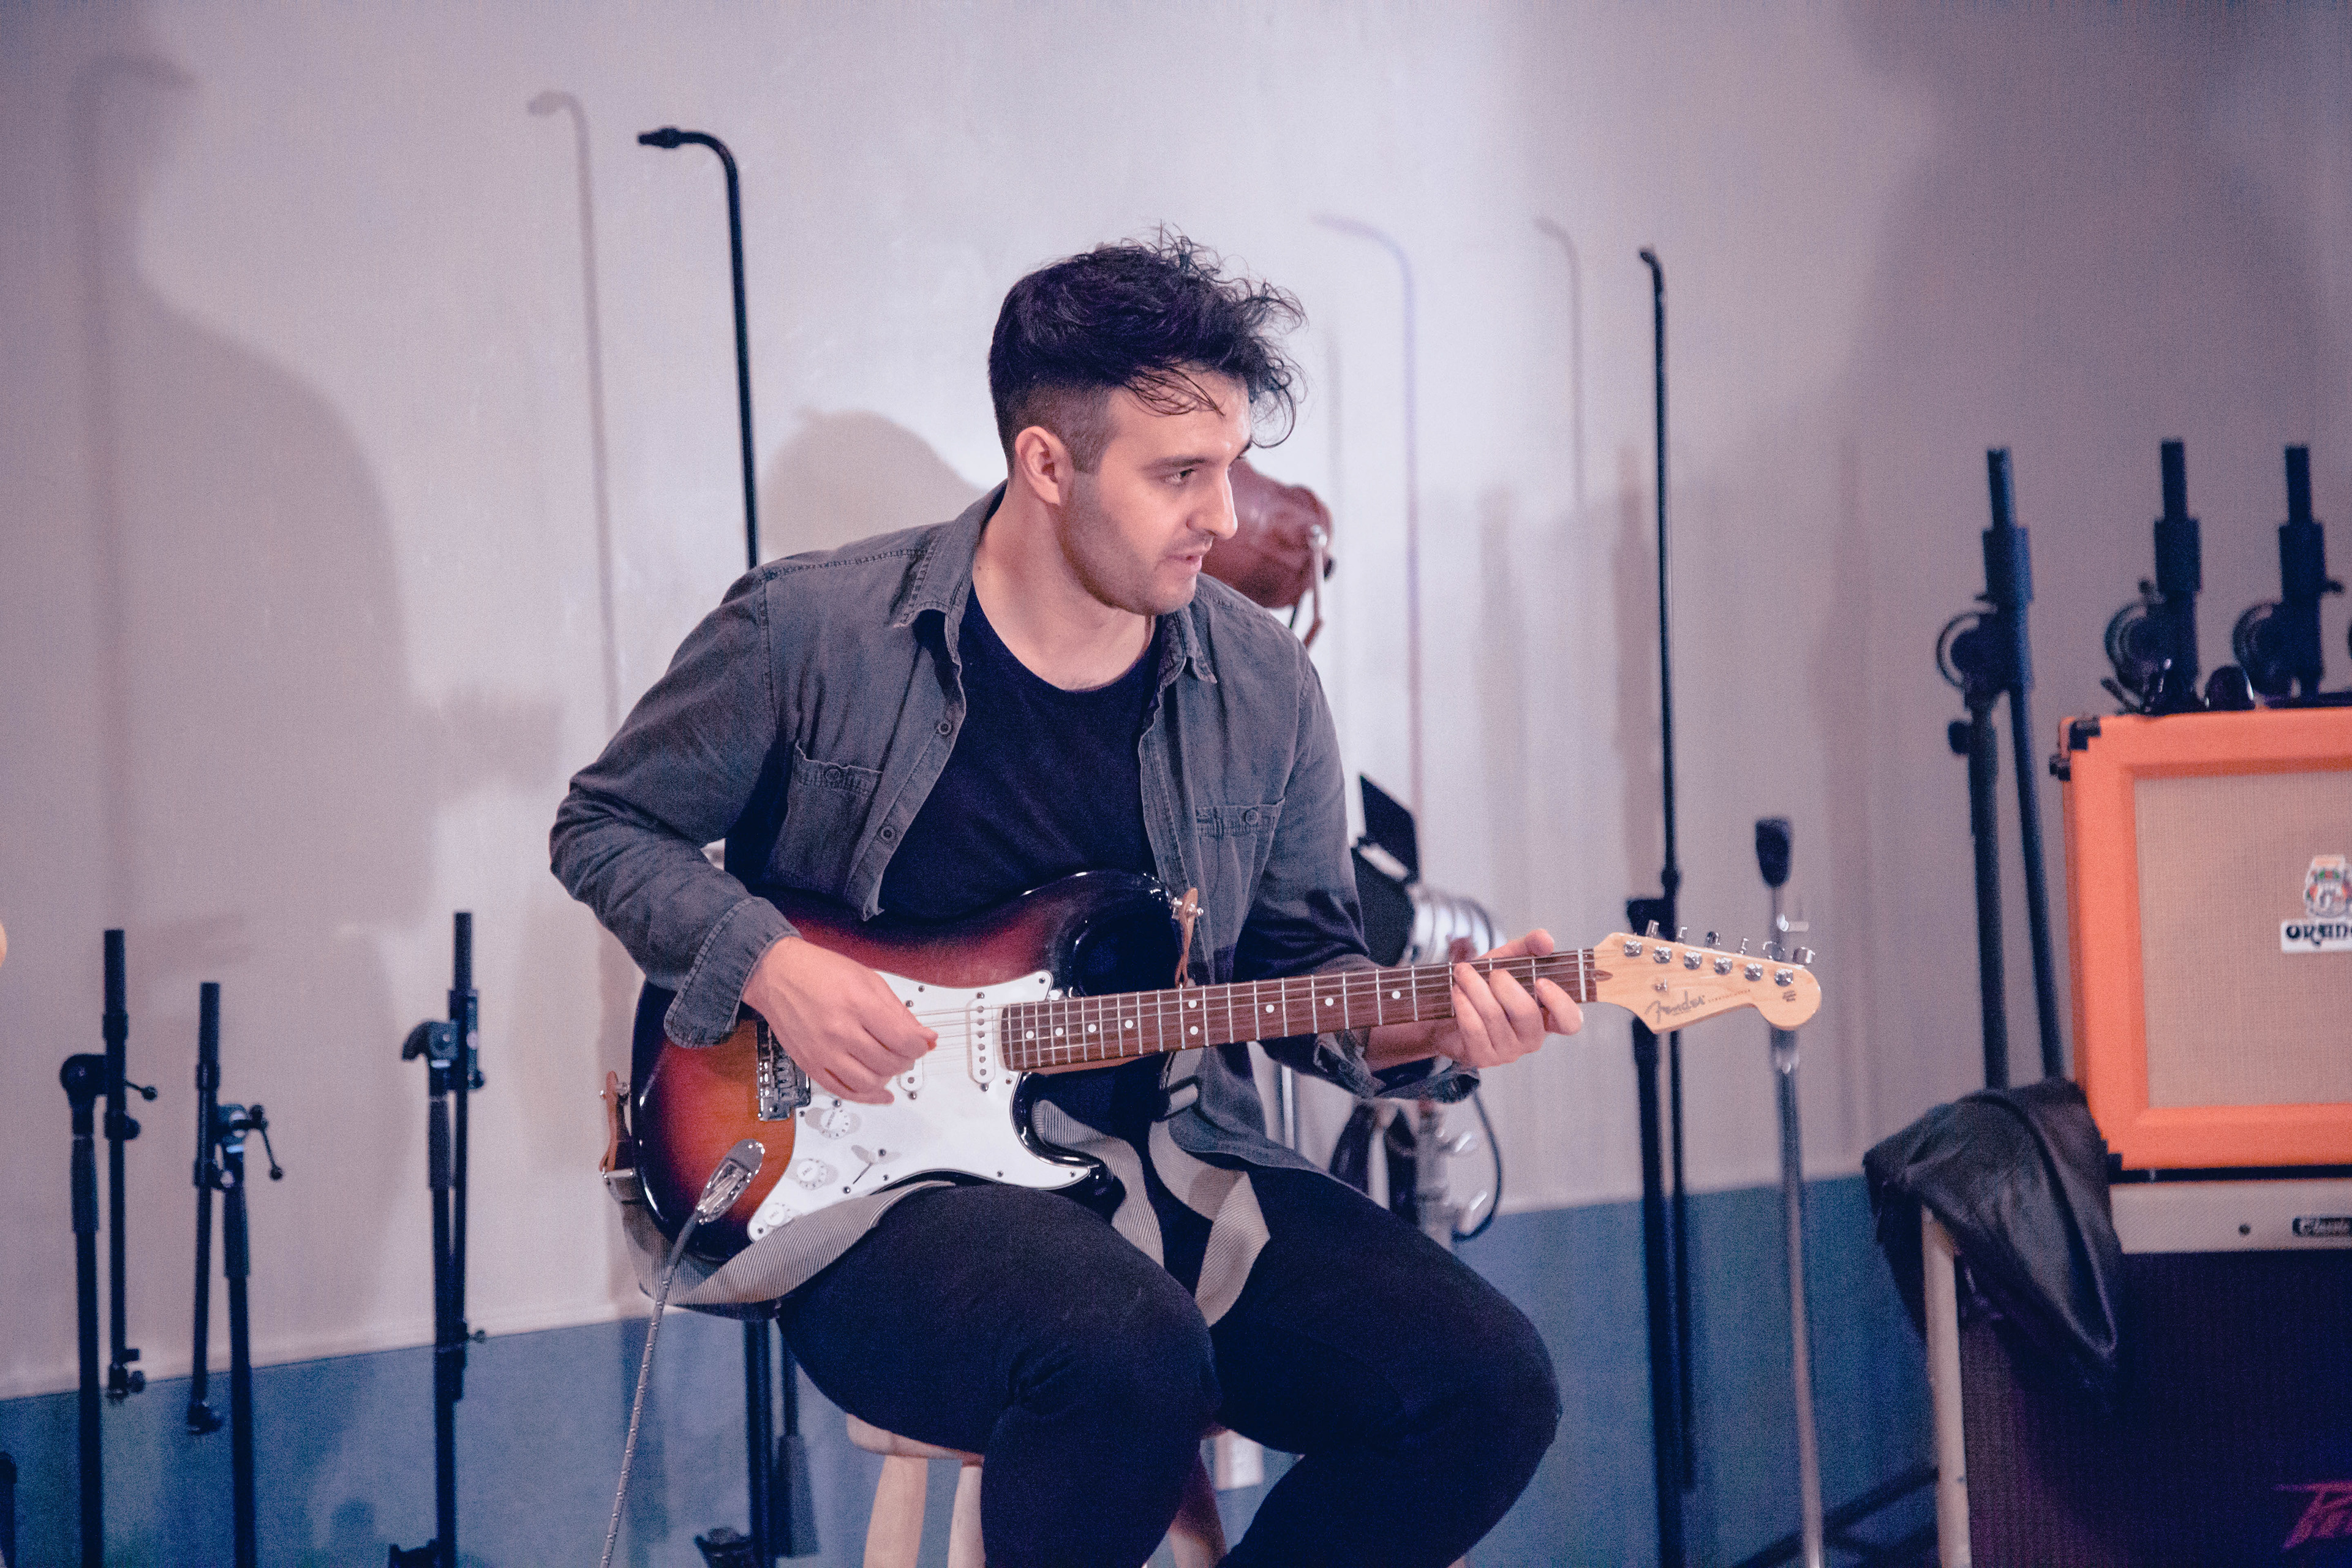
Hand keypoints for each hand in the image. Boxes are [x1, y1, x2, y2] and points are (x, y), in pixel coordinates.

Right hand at [741, 936, 934, 1104]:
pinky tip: (880, 1093)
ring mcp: (823, 1051)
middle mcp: (839, 1031)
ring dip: (888, 1078)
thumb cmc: (819, 971)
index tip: (922, 1043)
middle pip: (889, 1063)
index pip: (903, 1041)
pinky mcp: (810, 1065)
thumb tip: (925, 1037)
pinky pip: (843, 1092)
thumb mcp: (869, 979)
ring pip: (870, 1083)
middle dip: (907, 1059)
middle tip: (907, 1051)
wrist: (777, 974)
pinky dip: (866, 1097)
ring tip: (890, 1064)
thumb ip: (900, 1011)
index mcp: (858, 1004)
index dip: (920, 1045)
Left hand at [1431, 929, 1582, 1069]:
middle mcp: (1531, 1037)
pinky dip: (1464, 1005)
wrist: (1446, 1007)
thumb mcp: (1508, 960)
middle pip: (1527, 1016)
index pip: (1570, 1021)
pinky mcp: (1482, 1058)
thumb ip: (1529, 946)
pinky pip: (1474, 1030)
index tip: (1541, 981)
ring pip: (1495, 1019)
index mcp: (1546, 1016)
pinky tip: (1457, 992)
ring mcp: (1507, 1051)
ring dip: (1476, 989)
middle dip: (1506, 987)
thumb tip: (1546, 940)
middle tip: (1493, 972)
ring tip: (1463, 972)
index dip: (1560, 1004)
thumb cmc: (1485, 986)